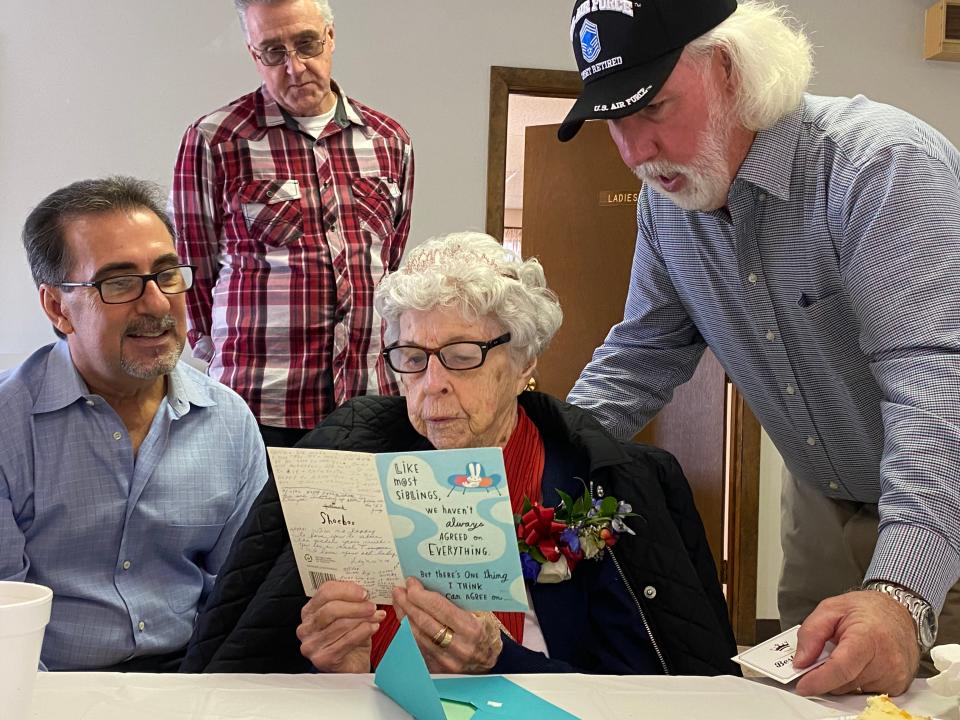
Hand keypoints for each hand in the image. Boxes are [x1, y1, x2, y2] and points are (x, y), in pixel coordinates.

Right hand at [296, 580, 385, 672]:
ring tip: (376, 617)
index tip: (364, 592)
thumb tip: (365, 591)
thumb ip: (352, 601)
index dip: (346, 590)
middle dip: (356, 606)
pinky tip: (373, 628)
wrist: (351, 665)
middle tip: (372, 606)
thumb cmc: (350, 638)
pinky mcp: (322, 659)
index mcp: (310, 611)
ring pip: (340, 624)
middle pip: (331, 609)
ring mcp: (311, 645)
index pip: (325, 592)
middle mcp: (306, 628)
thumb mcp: (349, 615)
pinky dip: (363, 632)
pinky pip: (346, 641)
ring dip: (363, 619)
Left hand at [393, 577, 502, 672]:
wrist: (492, 661)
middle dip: (408, 603)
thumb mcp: (482, 612)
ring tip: (399, 602)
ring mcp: (447, 660)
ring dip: (404, 617)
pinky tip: (404, 620)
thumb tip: (433, 583)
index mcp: (471, 629)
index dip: (421, 595)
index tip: (411, 584)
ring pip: (417, 636)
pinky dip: (408, 632)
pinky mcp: (438, 669)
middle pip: (424, 622)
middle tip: (399, 590)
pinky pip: (417, 648)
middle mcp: (459, 646)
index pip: (439, 608)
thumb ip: (459, 601)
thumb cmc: (486, 632)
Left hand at [793, 590, 919, 695]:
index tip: (802, 686)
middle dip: (825, 674)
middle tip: (825, 654)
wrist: (899, 612)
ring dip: (841, 677)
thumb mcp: (830, 609)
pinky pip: (865, 691)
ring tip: (847, 653)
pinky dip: (855, 680)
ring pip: (851, 689)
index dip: (818, 680)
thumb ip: (811, 633)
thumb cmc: (868, 609)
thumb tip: (801, 661)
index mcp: (868, 637)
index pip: (841, 668)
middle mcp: (886, 660)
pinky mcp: (898, 686)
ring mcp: (894, 676)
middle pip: (843, 682)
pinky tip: (859, 662)